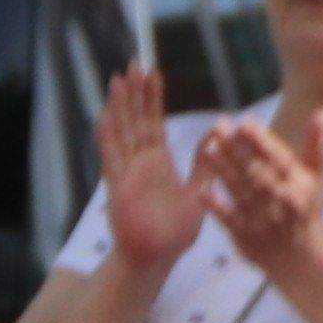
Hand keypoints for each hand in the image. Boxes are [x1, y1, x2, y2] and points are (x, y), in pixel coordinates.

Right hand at [94, 63, 193, 267]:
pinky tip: (104, 115)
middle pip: (134, 120)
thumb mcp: (199, 193)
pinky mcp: (119, 187)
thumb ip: (205, 165)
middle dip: (133, 93)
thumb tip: (219, 137)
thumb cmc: (175, 232)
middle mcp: (139, 163)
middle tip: (132, 64)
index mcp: (158, 163)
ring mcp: (127, 173)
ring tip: (117, 80)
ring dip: (119, 107)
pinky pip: (112, 158)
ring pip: (121, 132)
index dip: (152, 98)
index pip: (154, 122)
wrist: (156, 258)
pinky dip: (107, 137)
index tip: (152, 74)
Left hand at [196, 111, 322, 270]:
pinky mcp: (248, 238)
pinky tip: (201, 190)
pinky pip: (229, 220)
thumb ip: (315, 144)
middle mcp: (283, 201)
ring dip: (224, 170)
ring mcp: (264, 221)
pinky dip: (216, 206)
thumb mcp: (316, 177)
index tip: (245, 121)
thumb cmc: (307, 208)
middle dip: (237, 148)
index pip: (278, 158)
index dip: (261, 140)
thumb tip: (322, 111)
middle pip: (257, 172)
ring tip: (208, 147)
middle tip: (219, 126)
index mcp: (299, 184)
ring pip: (241, 192)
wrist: (305, 258)